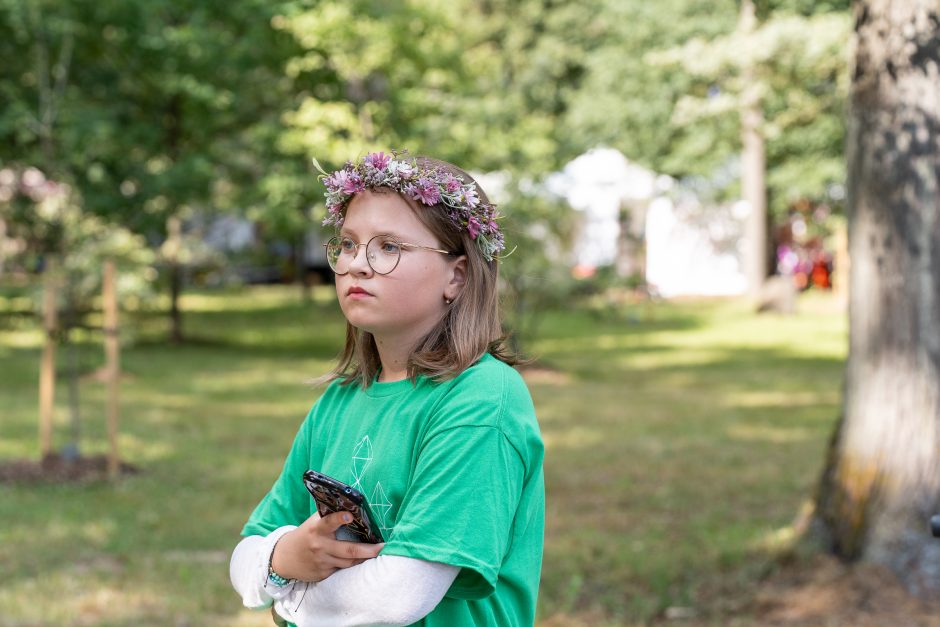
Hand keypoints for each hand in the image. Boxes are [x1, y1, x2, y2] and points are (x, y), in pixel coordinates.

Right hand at [270, 511, 384, 582]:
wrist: (284, 559)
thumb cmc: (305, 535)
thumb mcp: (313, 523)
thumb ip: (329, 517)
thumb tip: (351, 506)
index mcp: (316, 529)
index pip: (328, 522)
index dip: (339, 518)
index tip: (350, 515)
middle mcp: (319, 546)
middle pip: (348, 549)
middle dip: (368, 550)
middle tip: (382, 546)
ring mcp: (322, 562)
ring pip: (349, 561)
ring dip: (363, 557)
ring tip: (376, 551)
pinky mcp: (323, 574)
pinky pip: (342, 569)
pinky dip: (351, 564)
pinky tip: (360, 560)